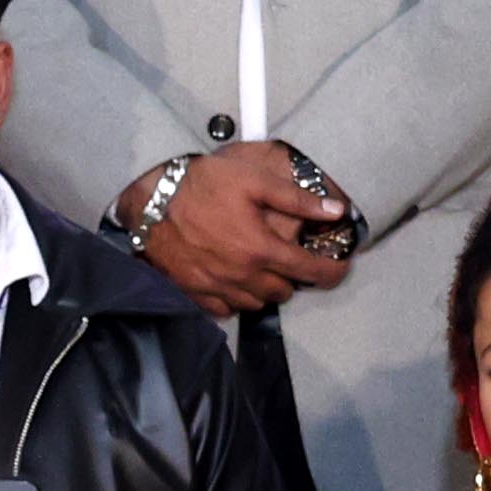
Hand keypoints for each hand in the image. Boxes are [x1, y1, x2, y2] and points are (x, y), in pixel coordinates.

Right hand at [142, 141, 349, 314]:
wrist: (150, 200)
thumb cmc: (200, 184)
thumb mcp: (253, 180)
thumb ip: (296, 199)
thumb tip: (335, 210)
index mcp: (261, 248)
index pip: (309, 271)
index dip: (331, 272)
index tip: (340, 270)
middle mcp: (242, 275)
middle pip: (282, 292)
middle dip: (290, 277)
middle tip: (286, 259)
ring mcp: (217, 288)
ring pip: (255, 304)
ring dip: (263, 289)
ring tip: (259, 268)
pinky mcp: (194, 293)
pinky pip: (225, 310)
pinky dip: (235, 299)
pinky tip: (233, 281)